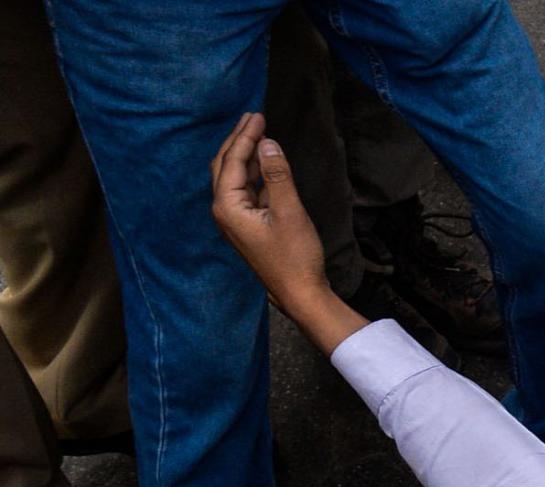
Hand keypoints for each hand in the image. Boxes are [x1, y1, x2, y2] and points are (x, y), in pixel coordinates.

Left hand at [208, 113, 363, 351]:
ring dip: (246, 155)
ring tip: (259, 134)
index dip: (245, 136)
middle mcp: (225, 210)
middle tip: (254, 118)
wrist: (300, 293)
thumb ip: (277, 175)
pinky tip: (264, 164)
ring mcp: (235, 219)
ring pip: (234, 177)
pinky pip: (245, 191)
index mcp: (228, 205)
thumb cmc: (295, 257)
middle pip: (225, 165)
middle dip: (238, 140)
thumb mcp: (289, 212)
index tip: (258, 116)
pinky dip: (253, 173)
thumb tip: (268, 143)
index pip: (232, 160)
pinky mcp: (248, 226)